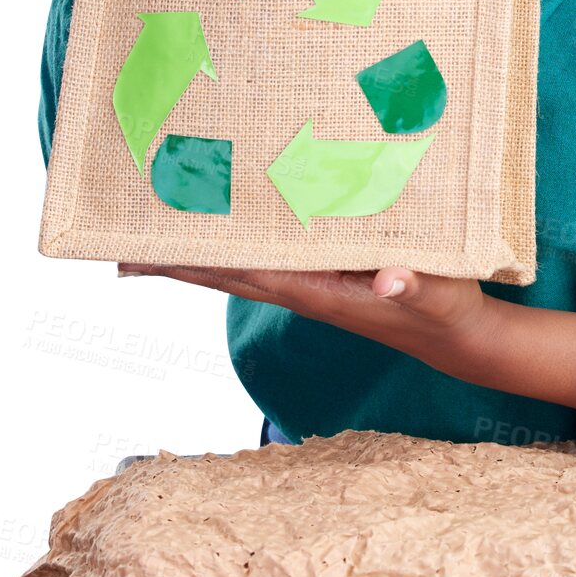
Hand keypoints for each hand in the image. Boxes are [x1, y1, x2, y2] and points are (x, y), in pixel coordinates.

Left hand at [116, 261, 494, 373]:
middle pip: (226, 275)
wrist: (456, 336)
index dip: (194, 265)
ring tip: (150, 246)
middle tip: (119, 251)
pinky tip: (223, 240)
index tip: (146, 257)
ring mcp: (312, 286)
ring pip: (240, 270)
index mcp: (320, 291)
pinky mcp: (324, 279)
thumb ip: (416, 284)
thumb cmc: (447, 310)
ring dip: (196, 260)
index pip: (244, 273)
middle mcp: (305, 290)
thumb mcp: (440, 293)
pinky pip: (266, 262)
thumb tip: (389, 279)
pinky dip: (234, 251)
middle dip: (175, 265)